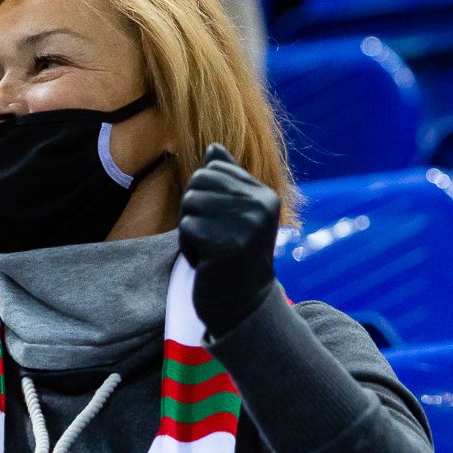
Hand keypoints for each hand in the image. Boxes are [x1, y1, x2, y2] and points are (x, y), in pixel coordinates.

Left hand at [179, 143, 281, 335]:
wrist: (242, 304)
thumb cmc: (233, 257)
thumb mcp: (237, 215)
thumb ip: (228, 181)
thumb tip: (213, 147)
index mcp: (265, 195)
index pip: (212, 168)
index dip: (204, 195)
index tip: (221, 223)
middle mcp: (261, 206)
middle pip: (198, 182)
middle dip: (194, 210)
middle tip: (211, 237)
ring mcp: (246, 225)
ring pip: (190, 203)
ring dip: (190, 230)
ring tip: (209, 249)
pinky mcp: (228, 244)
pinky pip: (186, 227)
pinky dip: (188, 247)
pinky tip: (206, 262)